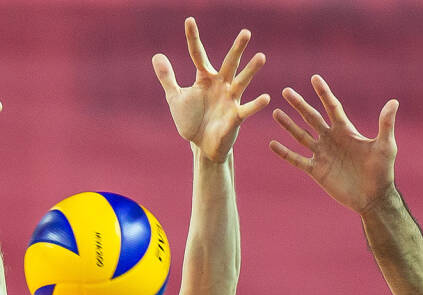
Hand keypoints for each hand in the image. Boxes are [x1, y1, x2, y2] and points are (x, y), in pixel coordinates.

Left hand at [153, 18, 270, 162]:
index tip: (189, 20)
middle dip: (237, 49)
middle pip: (230, 63)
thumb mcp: (175, 98)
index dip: (192, 38)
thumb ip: (167, 78)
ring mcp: (230, 100)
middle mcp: (221, 85)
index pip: (198, 54)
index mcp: (205, 78)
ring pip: (241, 82)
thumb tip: (157, 55)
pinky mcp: (236, 117)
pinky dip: (256, 105)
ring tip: (261, 57)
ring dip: (251, 71)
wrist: (202, 146)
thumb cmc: (192, 121)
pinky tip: (265, 98)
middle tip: (246, 33)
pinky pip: (246, 109)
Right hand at [271, 75, 397, 214]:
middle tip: (286, 91)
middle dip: (299, 105)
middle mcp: (331, 139)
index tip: (315, 78)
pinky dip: (285, 152)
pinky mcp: (316, 170)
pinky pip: (297, 159)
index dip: (324, 93)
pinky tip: (272, 144)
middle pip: (312, 118)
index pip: (332, 107)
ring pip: (301, 136)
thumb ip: (385, 124)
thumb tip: (393, 102)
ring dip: (288, 124)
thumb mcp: (386, 146)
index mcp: (346, 130)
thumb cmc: (382, 171)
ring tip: (276, 112)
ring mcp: (322, 154)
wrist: (373, 197)